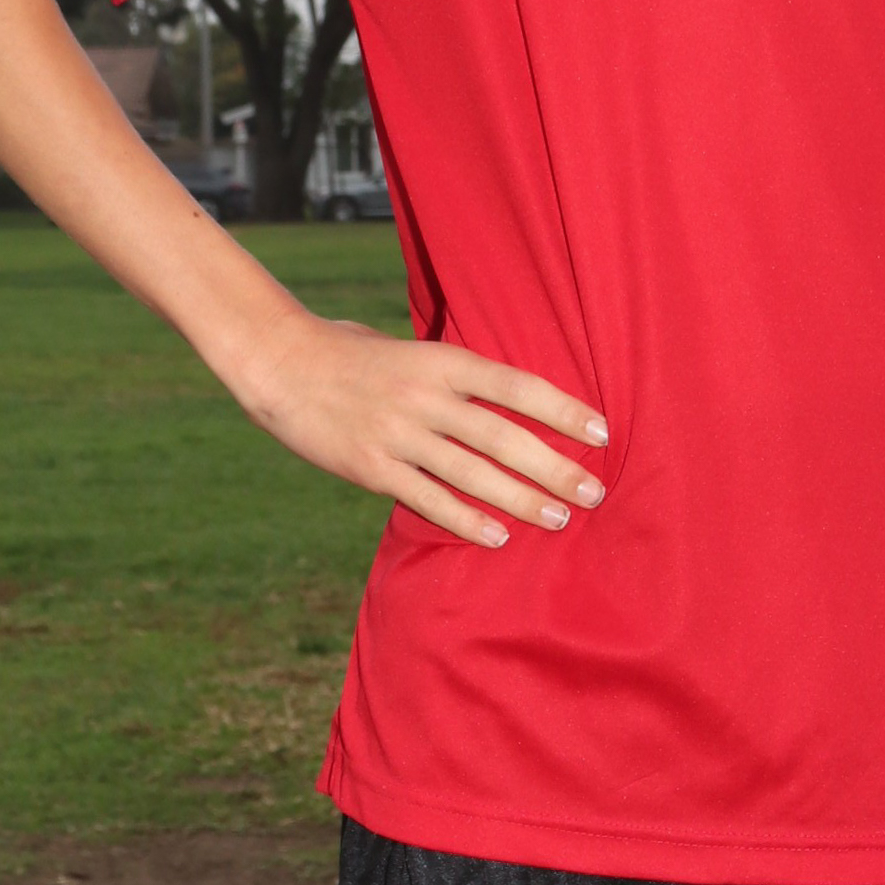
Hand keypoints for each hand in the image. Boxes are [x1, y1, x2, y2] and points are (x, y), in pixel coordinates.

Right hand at [230, 307, 607, 546]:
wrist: (282, 364)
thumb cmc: (353, 353)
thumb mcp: (410, 347)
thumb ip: (453, 373)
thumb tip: (507, 394)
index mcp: (441, 360)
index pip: (517, 386)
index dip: (563, 409)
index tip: (601, 432)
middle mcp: (425, 397)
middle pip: (504, 437)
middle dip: (555, 466)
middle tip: (595, 491)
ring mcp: (398, 434)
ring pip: (472, 474)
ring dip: (520, 499)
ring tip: (558, 517)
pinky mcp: (371, 468)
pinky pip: (427, 499)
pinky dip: (465, 521)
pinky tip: (497, 537)